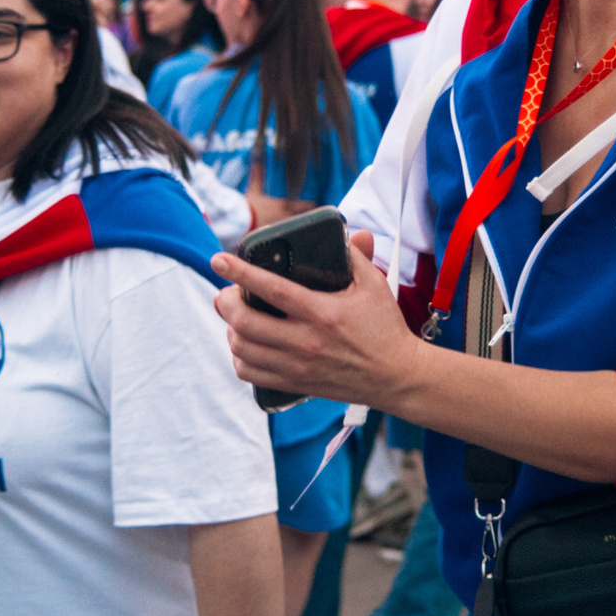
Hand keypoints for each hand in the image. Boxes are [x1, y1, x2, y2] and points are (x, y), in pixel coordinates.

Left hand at [212, 231, 421, 413]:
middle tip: (227, 292)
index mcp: (323, 313)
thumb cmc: (385, 328)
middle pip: (245, 323)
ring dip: (230, 329)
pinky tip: (245, 345)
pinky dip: (239, 358)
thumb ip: (357, 255)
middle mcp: (306, 342)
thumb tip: (346, 232)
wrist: (396, 376)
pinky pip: (250, 374)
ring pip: (242, 349)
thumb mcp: (374, 285)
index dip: (241, 273)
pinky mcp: (296, 384)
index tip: (218, 259)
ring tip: (236, 316)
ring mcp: (298, 366)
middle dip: (226, 302)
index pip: (272, 290)